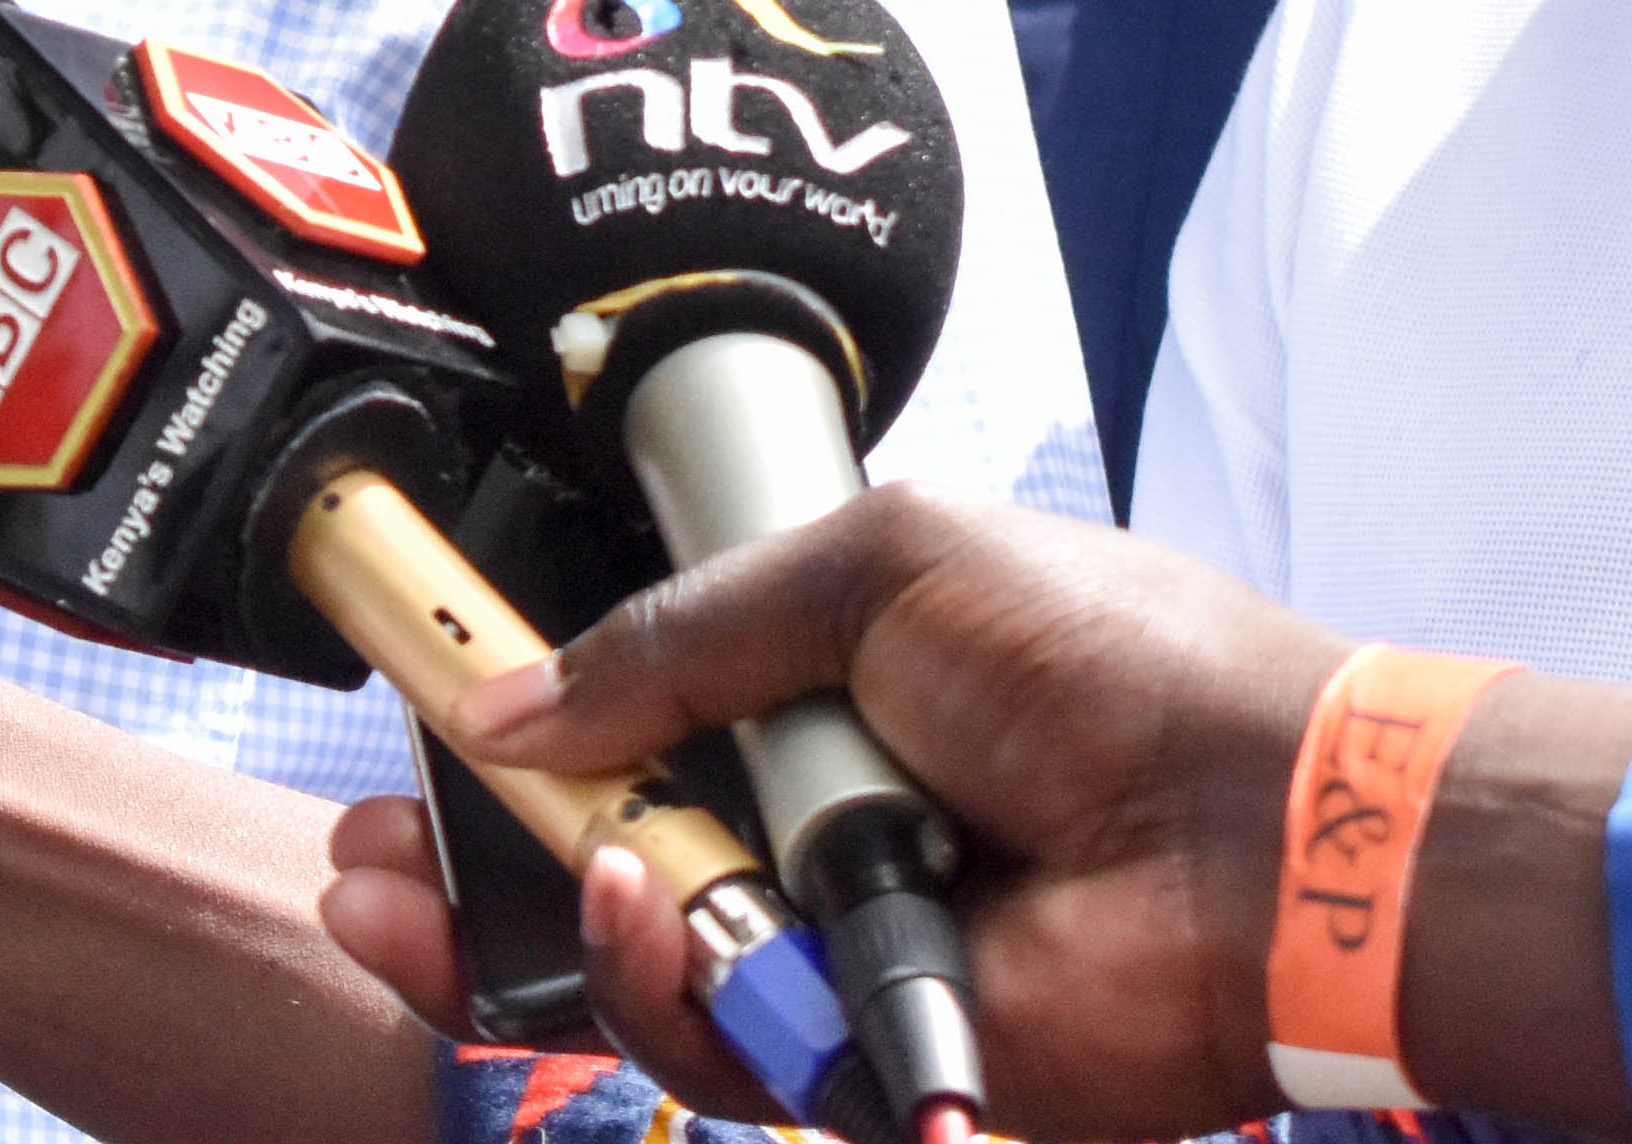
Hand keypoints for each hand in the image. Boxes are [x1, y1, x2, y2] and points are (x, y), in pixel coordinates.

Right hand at [318, 487, 1341, 1139]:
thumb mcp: (873, 566)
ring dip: (560, 930)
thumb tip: (515, 706)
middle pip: (597, 877)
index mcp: (811, 700)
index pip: (621, 730)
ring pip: (638, 978)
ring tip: (541, 875)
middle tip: (371, 873)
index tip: (417, 727)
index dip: (510, 744)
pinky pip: (721, 1053)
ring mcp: (834, 956)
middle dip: (466, 886)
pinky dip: (663, 990)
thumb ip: (676, 637)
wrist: (1259, 825)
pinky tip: (647, 911)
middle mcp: (810, 834)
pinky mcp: (867, 1066)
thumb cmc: (1110, 664)